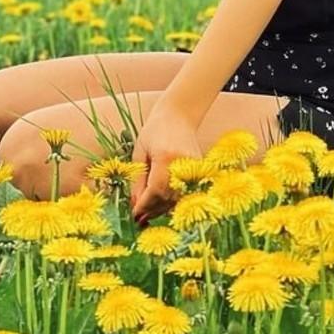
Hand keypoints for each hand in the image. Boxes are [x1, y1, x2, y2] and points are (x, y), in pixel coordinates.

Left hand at [130, 102, 203, 224]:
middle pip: (167, 198)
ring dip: (162, 208)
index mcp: (165, 157)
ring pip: (177, 198)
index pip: (155, 190)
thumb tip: (135, 204)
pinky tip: (161, 203)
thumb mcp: (140, 152)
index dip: (144, 206)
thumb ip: (138, 179)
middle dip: (152, 210)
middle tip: (139, 218)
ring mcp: (194, 168)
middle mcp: (182, 164)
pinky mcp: (200, 170)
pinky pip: (185, 192)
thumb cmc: (155, 130)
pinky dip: (172, 200)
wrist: (179, 114)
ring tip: (148, 213)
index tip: (133, 216)